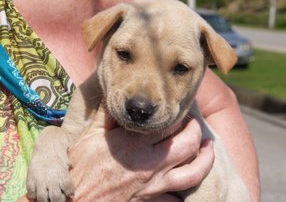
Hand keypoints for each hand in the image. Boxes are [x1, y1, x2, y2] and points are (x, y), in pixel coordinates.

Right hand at [68, 107, 213, 201]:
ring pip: (193, 172)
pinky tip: (190, 180)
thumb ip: (105, 114)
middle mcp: (149, 163)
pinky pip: (178, 199)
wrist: (76, 200)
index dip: (179, 115)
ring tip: (209, 148)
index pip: (167, 125)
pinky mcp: (152, 199)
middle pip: (187, 145)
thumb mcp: (89, 136)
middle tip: (195, 124)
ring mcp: (154, 184)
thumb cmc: (80, 168)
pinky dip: (187, 191)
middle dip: (196, 131)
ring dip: (206, 159)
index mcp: (134, 144)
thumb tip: (114, 94)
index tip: (180, 110)